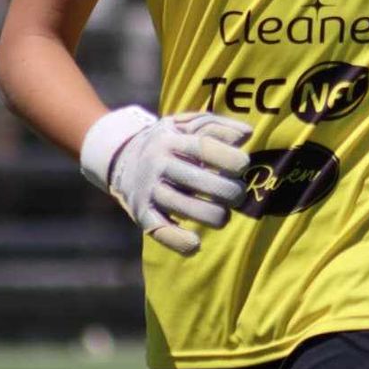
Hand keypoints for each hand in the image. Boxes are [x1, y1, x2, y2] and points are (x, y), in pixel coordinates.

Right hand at [80, 106, 251, 254]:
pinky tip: (196, 243)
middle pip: (199, 181)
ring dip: (215, 216)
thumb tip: (246, 135)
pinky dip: (180, 242)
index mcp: (171, 139)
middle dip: (230, 191)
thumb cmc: (169, 141)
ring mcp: (148, 190)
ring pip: (186, 208)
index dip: (229, 158)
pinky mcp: (142, 213)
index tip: (244, 165)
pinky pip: (161, 231)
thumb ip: (218, 126)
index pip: (203, 147)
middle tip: (237, 194)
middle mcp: (157, 163)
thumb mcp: (187, 124)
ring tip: (223, 215)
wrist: (122, 157)